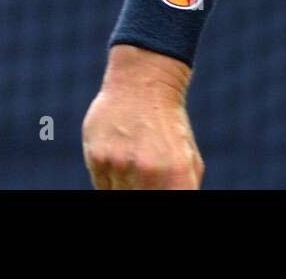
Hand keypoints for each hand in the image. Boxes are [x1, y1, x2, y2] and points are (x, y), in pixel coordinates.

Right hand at [82, 45, 203, 188]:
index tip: (155, 188)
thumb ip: (183, 188)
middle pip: (137, 201)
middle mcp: (149, 170)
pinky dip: (109, 179)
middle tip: (143, 172)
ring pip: (118, 197)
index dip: (161, 198)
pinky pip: (101, 187)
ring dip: (124, 186)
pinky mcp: (98, 158)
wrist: (144, 83)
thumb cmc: (169, 125)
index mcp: (178, 171)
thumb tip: (176, 199)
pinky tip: (118, 156)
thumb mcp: (188, 159)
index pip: (168, 203)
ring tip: (133, 161)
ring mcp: (121, 165)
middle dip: (140, 189)